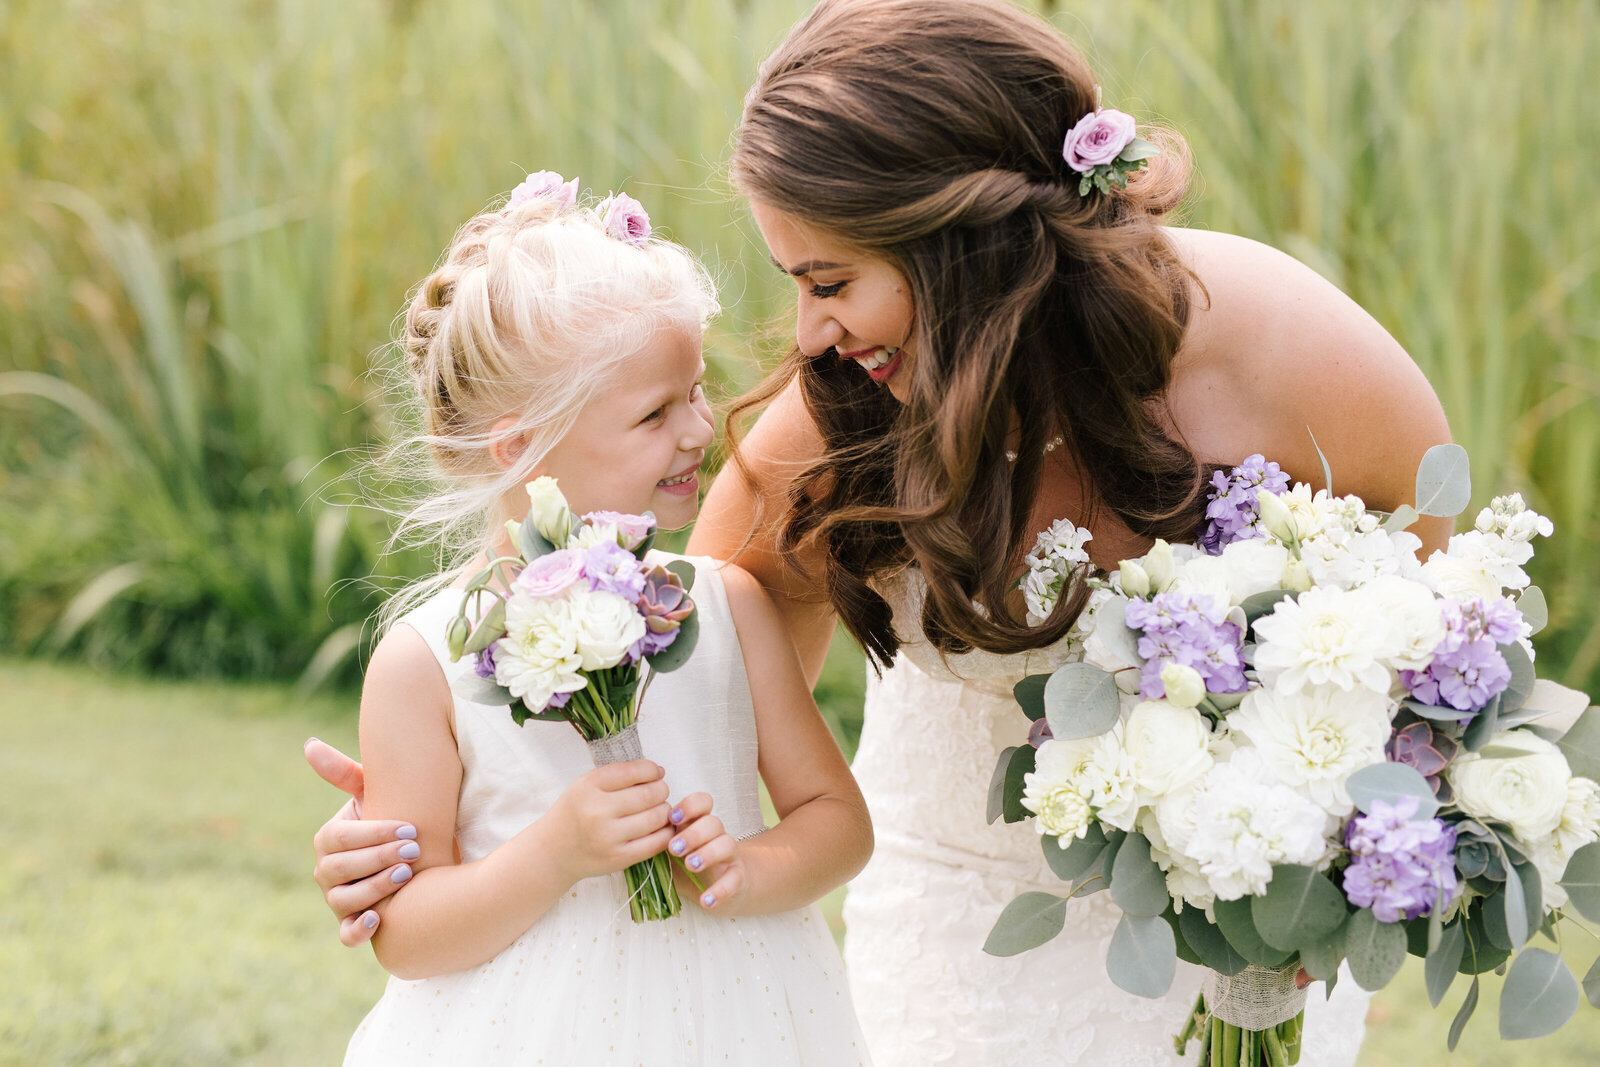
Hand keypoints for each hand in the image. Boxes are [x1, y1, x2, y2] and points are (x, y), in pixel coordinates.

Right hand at [305, 738, 418, 945]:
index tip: (411, 827)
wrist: (419, 857)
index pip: (341, 837)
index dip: (374, 833)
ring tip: (407, 876)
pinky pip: (347, 934)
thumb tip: (309, 744)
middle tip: (413, 850)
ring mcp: (338, 899)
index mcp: (329, 839)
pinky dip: (357, 930)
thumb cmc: (394, 819)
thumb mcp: (374, 794)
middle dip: (378, 858)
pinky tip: (378, 919)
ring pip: (344, 900)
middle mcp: (327, 870)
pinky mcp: (352, 923)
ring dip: (375, 888)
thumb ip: (345, 773)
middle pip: (340, 869)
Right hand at [545, 759, 673, 882]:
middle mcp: (597, 811)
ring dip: (665, 810)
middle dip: (661, 790)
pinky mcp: (618, 858)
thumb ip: (617, 775)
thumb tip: (658, 772)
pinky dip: (666, 832)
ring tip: (657, 809)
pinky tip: (660, 827)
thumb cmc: (575, 814)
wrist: (553, 852)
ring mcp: (608, 837)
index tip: (655, 773)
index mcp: (588, 787)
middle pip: (650, 794)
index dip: (652, 770)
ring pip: (657, 817)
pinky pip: (656, 842)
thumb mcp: (585, 786)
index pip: (633, 771)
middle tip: (658, 792)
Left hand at [666, 792, 745, 912]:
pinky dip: (721, 890)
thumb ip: (656, 848)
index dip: (690, 806)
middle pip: (713, 822)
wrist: (723, 890)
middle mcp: (716, 836)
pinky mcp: (739, 877)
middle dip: (693, 833)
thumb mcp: (671, 856)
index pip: (702, 802)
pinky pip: (735, 879)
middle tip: (674, 848)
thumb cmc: (689, 869)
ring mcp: (730, 856)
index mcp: (698, 825)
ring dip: (708, 853)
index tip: (672, 818)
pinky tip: (706, 900)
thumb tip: (627, 846)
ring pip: (727, 844)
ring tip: (690, 865)